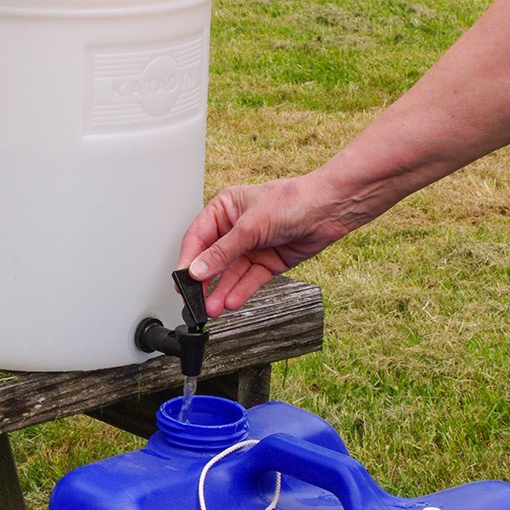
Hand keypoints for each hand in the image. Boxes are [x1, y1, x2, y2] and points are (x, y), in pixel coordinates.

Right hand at [178, 176, 343, 316]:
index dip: (189, 259)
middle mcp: (235, 229)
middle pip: (212, 260)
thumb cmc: (293, 201)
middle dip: (205, 281)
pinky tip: (231, 301)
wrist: (328, 210)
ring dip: (221, 291)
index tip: (181, 279)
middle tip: (195, 300)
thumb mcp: (250, 226)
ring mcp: (251, 247)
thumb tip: (198, 269)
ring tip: (212, 308)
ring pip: (230, 274)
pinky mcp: (266, 263)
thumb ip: (222, 251)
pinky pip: (249, 280)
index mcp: (224, 210)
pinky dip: (241, 291)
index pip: (198, 237)